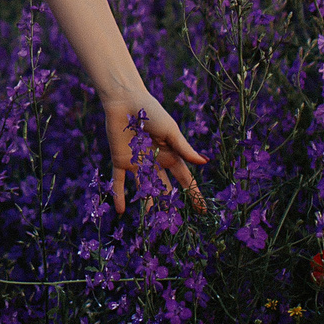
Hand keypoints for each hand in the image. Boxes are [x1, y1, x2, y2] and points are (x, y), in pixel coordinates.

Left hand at [103, 96, 205, 212]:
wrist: (125, 101)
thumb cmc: (151, 112)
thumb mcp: (171, 130)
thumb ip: (184, 148)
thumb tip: (204, 163)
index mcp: (170, 154)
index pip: (185, 179)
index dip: (193, 193)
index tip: (202, 210)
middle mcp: (154, 162)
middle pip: (165, 187)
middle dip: (170, 202)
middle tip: (175, 222)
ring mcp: (137, 163)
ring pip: (144, 188)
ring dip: (148, 203)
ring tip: (152, 220)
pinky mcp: (120, 161)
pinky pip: (119, 181)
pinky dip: (119, 195)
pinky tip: (121, 211)